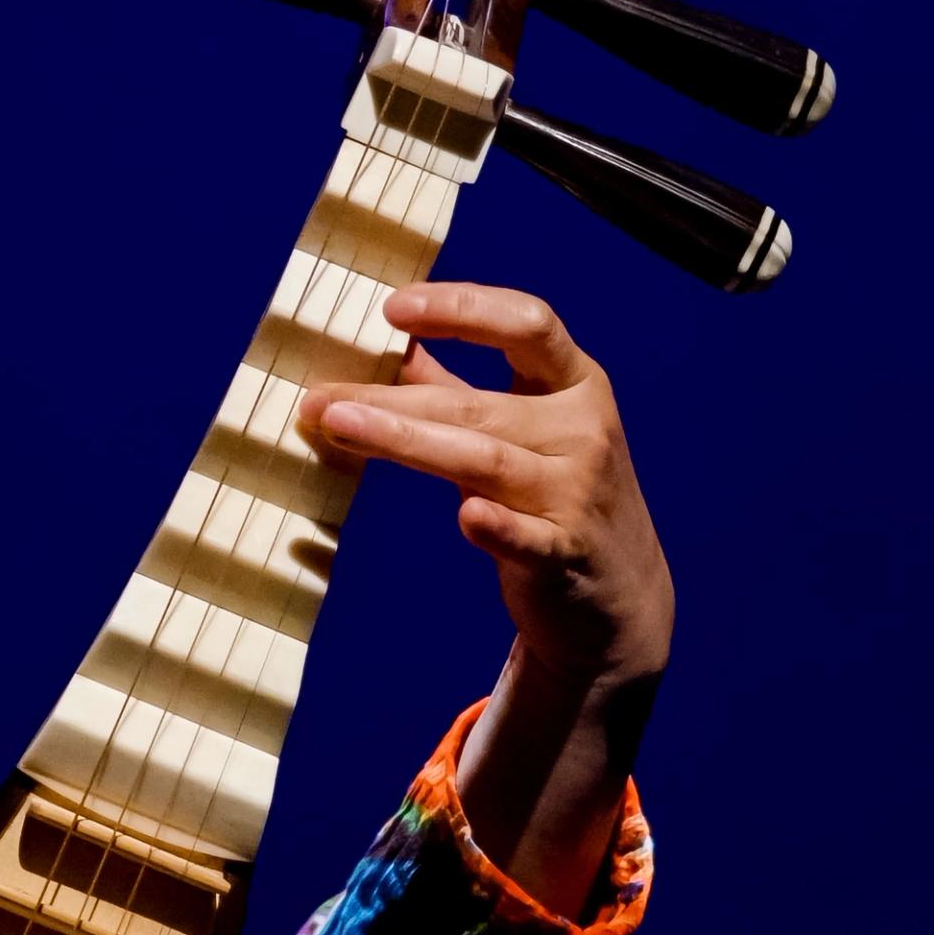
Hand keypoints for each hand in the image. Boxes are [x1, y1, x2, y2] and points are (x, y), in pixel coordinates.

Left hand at [298, 280, 670, 914]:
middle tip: (310, 401)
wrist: (623, 630)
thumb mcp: (517, 444)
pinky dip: (492, 523)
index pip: (527, 323)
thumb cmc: (552, 517)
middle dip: (389, 402)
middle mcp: (585, 438)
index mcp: (575, 392)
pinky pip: (522, 537)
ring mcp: (583, 504)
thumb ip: (453, 392)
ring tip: (328, 434)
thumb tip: (372, 338)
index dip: (463, 305)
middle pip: (479, 407)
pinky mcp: (570, 570)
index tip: (387, 304)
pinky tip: (455, 515)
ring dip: (405, 447)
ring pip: (482, 462)